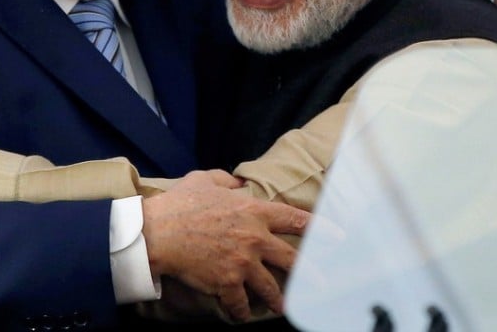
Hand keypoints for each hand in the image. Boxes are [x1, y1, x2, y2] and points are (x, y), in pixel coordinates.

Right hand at [141, 170, 308, 321]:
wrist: (158, 231)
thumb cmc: (180, 203)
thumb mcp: (205, 179)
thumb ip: (227, 181)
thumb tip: (238, 183)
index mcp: (253, 210)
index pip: (296, 219)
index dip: (321, 228)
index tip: (338, 236)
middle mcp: (254, 237)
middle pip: (293, 259)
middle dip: (310, 274)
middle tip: (322, 284)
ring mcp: (242, 262)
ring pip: (271, 287)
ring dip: (278, 300)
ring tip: (283, 308)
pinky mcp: (227, 282)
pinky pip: (240, 303)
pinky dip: (240, 311)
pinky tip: (240, 316)